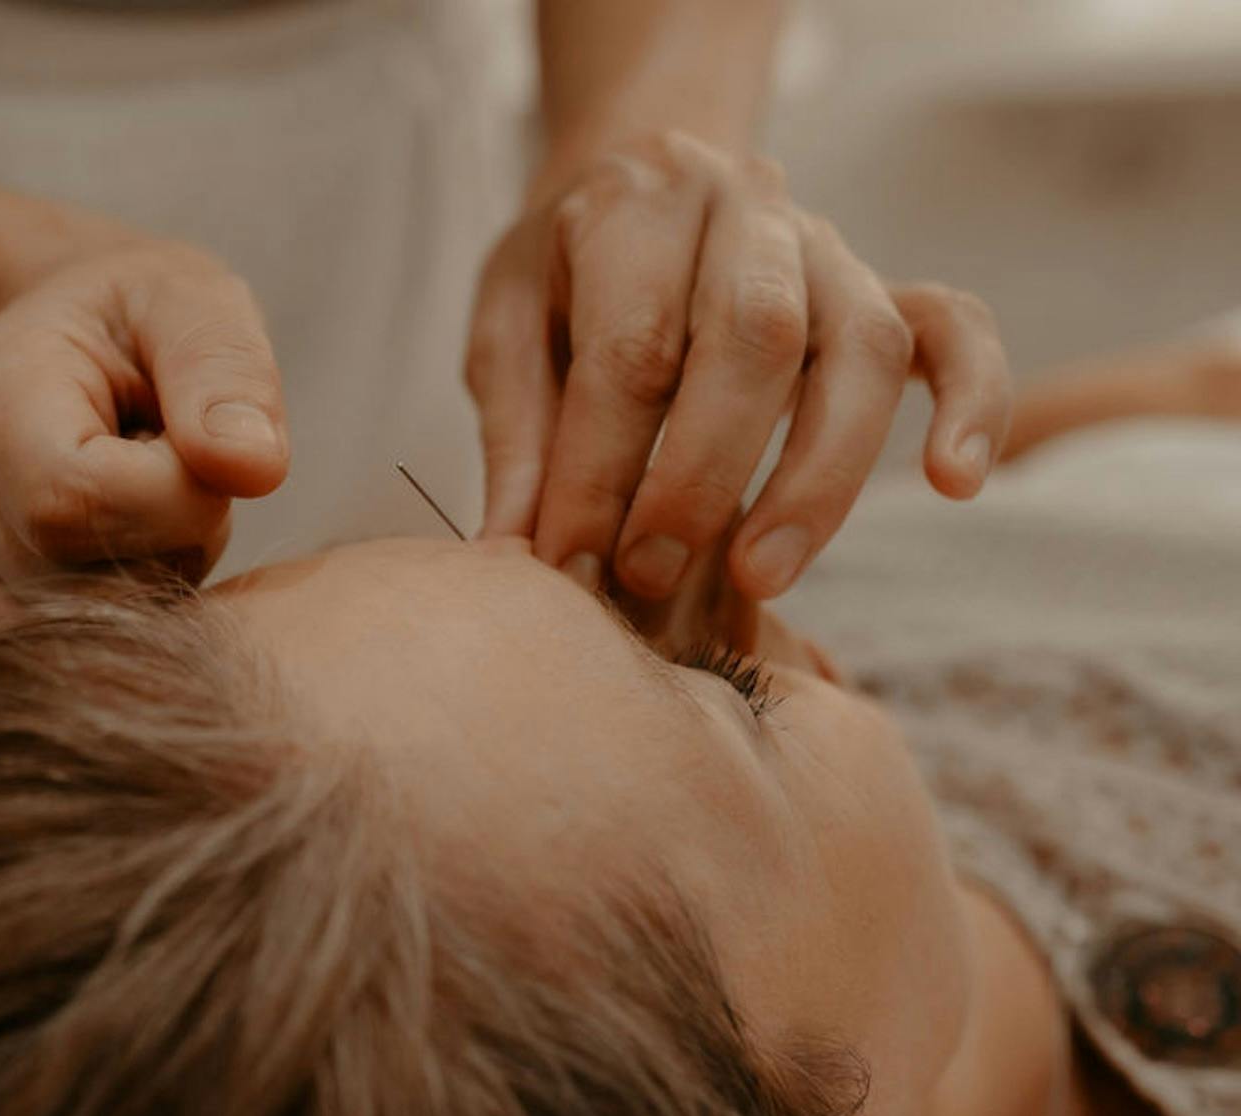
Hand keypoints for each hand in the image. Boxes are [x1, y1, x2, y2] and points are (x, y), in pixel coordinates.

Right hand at [0, 241, 289, 618]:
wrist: (78, 343)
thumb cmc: (143, 315)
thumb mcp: (196, 301)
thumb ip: (227, 373)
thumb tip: (255, 470)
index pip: (70, 501)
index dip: (174, 499)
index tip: (210, 449)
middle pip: (85, 574)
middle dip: (176, 535)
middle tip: (190, 465)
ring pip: (91, 620)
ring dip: (161, 567)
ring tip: (159, 490)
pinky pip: (82, 639)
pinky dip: (136, 596)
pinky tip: (136, 532)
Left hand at [466, 129, 1011, 600]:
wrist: (638, 173)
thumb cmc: (564, 270)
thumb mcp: (507, 324)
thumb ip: (517, 428)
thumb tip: (512, 547)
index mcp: (638, 205)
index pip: (630, 346)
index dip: (596, 468)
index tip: (566, 564)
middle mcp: (748, 209)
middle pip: (754, 339)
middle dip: (701, 475)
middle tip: (649, 575)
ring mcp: (830, 245)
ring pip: (862, 347)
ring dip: (818, 476)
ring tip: (761, 577)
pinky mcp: (887, 285)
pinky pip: (956, 331)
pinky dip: (973, 402)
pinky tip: (956, 483)